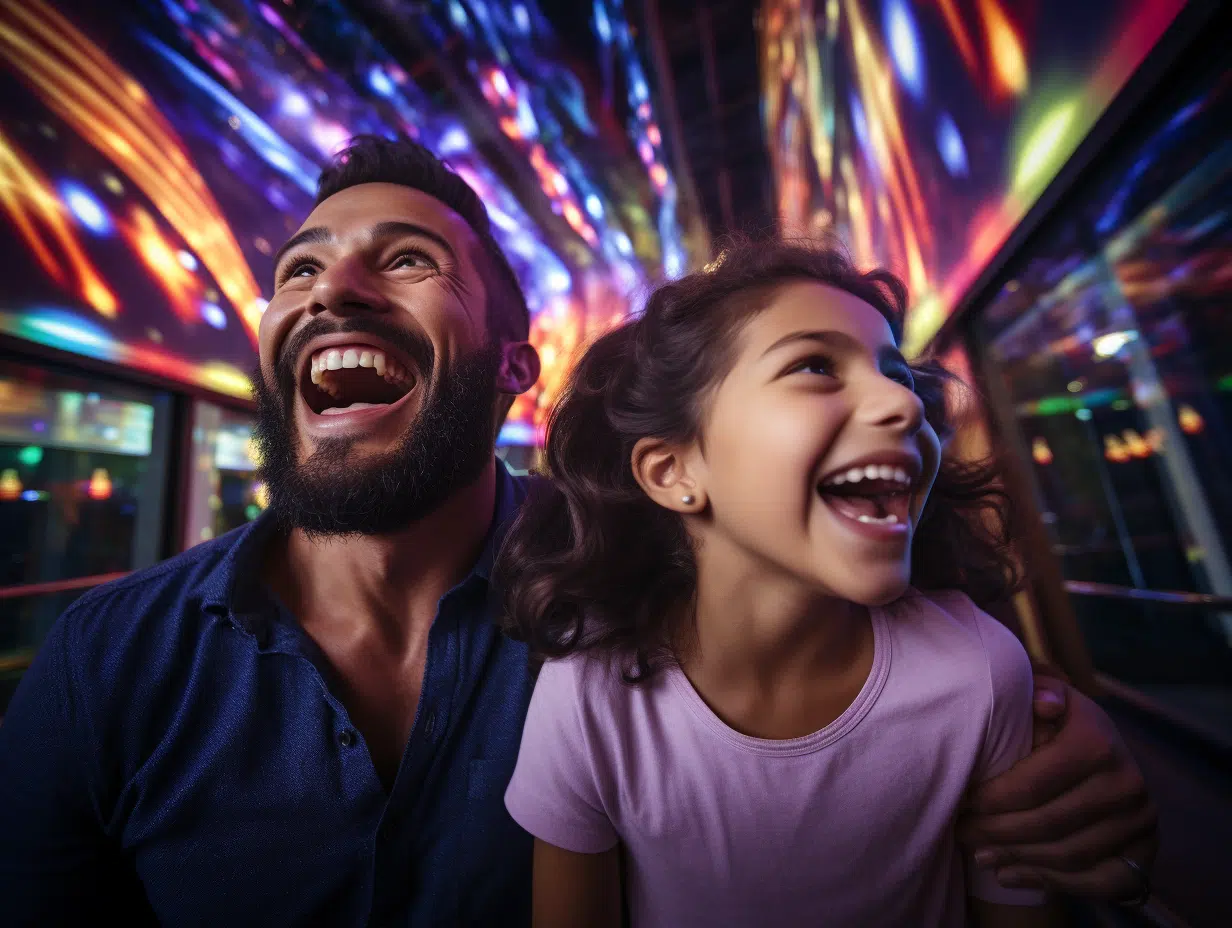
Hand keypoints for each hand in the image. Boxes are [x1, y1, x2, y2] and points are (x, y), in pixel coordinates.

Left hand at [958, 674, 1157, 900]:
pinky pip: (1097, 882)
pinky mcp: (1145, 852)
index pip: (1031, 784)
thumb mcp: (1046, 696)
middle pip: (1048, 824)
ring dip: (1017, 859)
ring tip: (980, 853)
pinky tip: (1010, 875)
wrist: (1106, 747)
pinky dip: (1050, 883)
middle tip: (962, 832)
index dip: (989, 799)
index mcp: (1097, 741)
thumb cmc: (1057, 722)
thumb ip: (1037, 690)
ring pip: (1068, 856)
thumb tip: (1043, 703)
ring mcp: (1140, 821)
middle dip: (996, 833)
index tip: (961, 802)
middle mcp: (1127, 782)